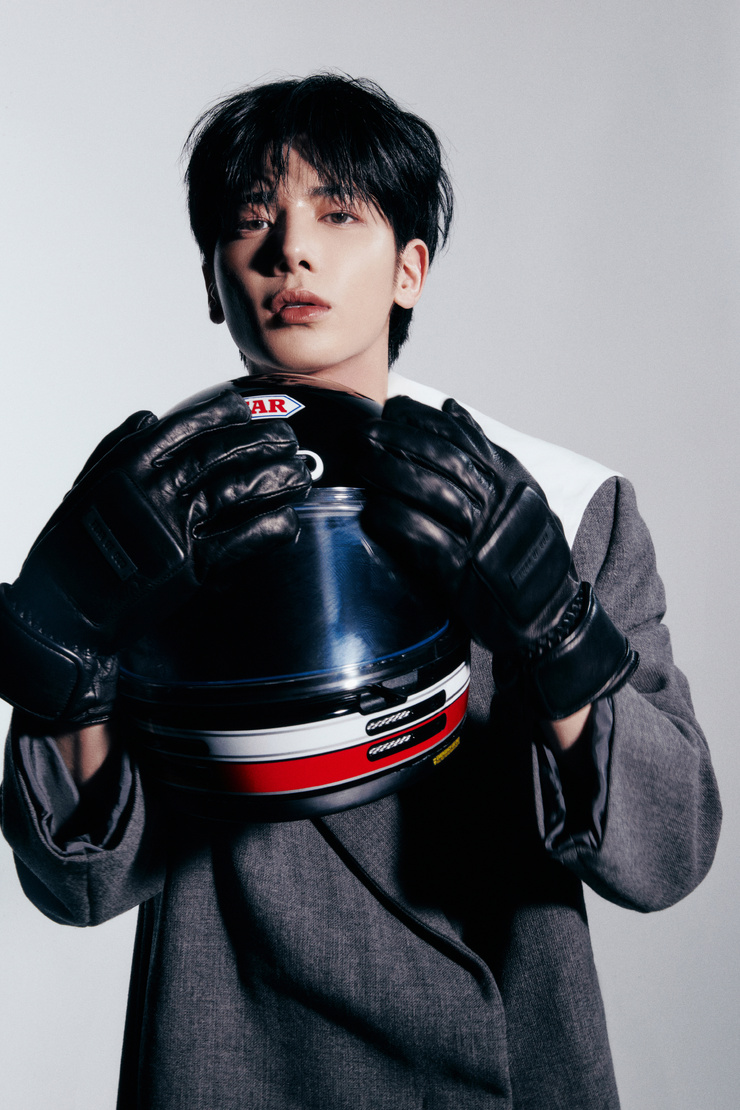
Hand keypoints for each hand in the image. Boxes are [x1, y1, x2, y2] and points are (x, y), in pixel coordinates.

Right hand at [0, 390, 310, 724]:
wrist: (65, 611)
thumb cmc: (72, 551)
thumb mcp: (85, 487)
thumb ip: (116, 447)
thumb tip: (150, 416)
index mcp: (129, 466)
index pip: (185, 427)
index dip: (221, 413)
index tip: (245, 406)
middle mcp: (154, 490)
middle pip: (221, 453)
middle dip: (262, 441)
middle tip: (289, 438)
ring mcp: (174, 527)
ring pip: (237, 490)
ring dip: (275, 479)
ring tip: (300, 474)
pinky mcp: (190, 566)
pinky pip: (240, 541)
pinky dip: (269, 529)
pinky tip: (289, 520)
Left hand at [360, 395, 636, 718]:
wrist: (551, 612)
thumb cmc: (528, 551)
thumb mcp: (518, 490)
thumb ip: (484, 450)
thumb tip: (450, 408)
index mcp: (511, 479)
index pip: (462, 436)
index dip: (422, 419)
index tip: (393, 409)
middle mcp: (500, 502)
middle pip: (442, 458)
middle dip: (397, 439)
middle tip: (363, 432)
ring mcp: (483, 536)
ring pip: (433, 492)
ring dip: (390, 472)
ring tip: (361, 462)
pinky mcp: (465, 573)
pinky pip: (425, 539)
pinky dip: (397, 521)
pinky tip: (373, 510)